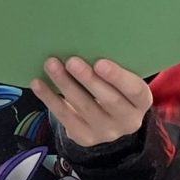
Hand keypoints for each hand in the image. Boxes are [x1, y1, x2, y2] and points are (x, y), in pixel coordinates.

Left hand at [32, 55, 151, 148]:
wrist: (108, 122)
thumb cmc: (115, 90)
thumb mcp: (122, 82)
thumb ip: (112, 69)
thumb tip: (86, 42)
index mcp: (141, 102)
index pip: (134, 90)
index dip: (118, 77)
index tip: (100, 63)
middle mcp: (127, 121)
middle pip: (109, 100)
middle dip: (88, 80)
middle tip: (71, 61)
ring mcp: (105, 132)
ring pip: (83, 107)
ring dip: (65, 84)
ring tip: (51, 65)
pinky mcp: (85, 138)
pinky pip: (65, 117)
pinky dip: (50, 98)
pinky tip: (38, 83)